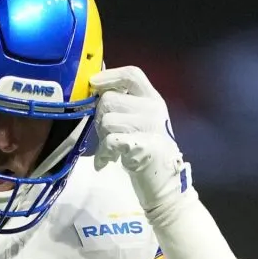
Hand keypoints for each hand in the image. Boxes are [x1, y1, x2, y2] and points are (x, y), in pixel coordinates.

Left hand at [90, 65, 193, 220]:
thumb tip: (94, 85)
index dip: (109, 76)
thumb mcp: (138, 120)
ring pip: (107, 119)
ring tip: (111, 149)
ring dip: (102, 137)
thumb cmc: (144, 150)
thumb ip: (123, 103)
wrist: (164, 184)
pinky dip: (104, 153)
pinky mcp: (145, 146)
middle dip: (99, 117)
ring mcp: (152, 127)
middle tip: (106, 134)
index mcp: (153, 98)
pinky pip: (111, 140)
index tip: (93, 83)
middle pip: (109, 99)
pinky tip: (107, 160)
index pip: (131, 74)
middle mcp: (154, 109)